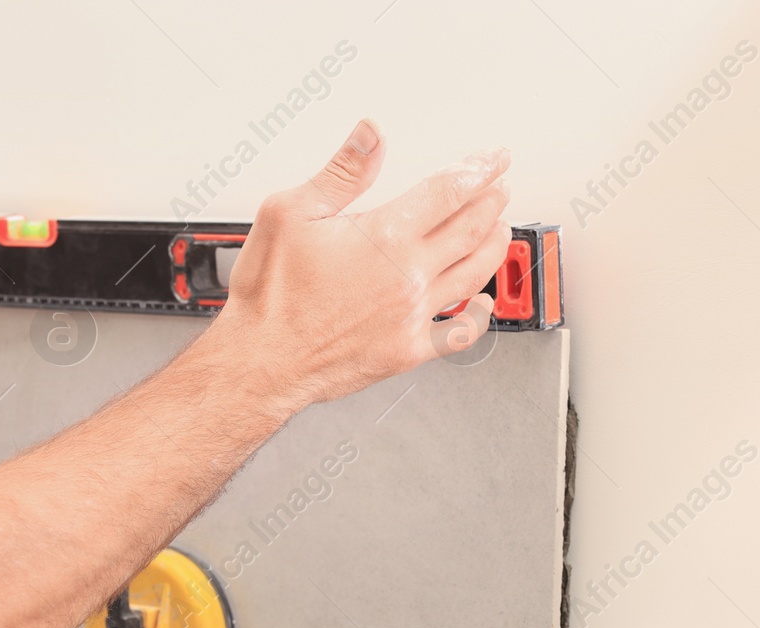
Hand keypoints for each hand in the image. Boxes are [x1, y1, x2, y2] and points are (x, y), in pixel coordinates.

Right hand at [215, 119, 510, 408]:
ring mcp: (412, 316)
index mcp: (385, 237)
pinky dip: (478, 313)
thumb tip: (371, 135)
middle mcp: (408, 276)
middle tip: (499, 186)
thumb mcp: (290, 213)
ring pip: (473, 273)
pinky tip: (481, 301)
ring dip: (493, 245)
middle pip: (470, 228)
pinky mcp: (408, 350)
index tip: (493, 160)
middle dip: (490, 201)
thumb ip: (341, 172)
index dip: (478, 169)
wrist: (260, 361)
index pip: (449, 191)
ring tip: (499, 227)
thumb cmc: (269, 295)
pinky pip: (459, 331)